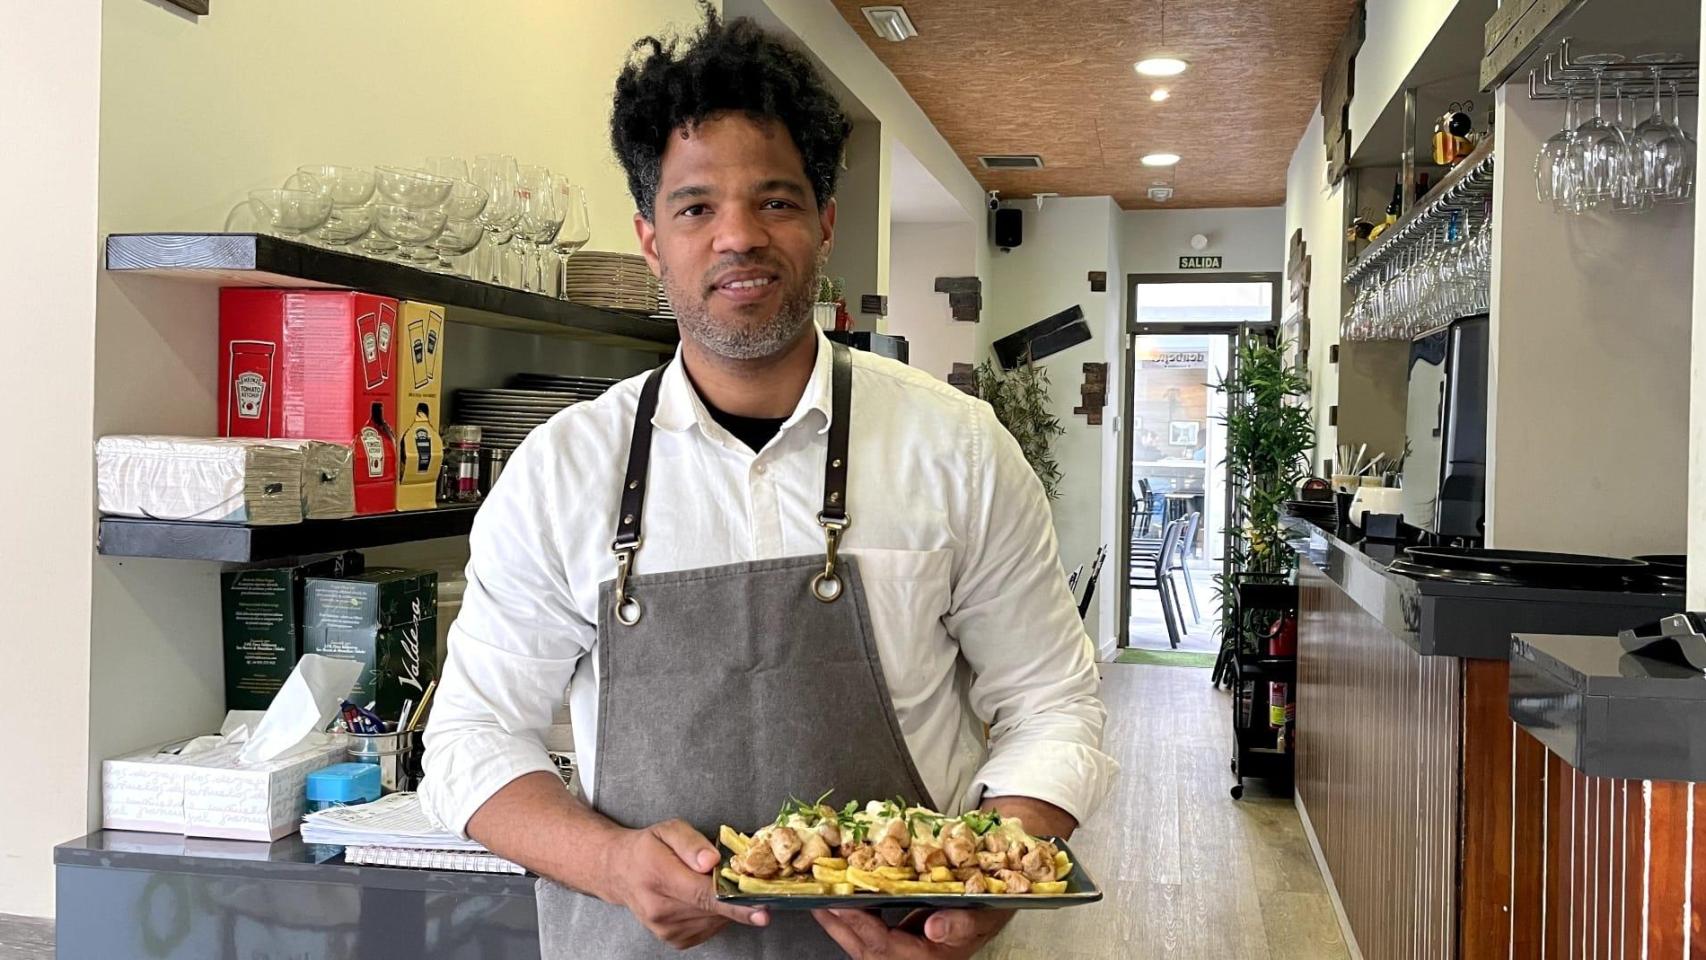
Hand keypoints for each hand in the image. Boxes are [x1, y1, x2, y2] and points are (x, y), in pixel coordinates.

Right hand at [605, 819, 769, 949]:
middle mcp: (660, 909)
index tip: (761, 910)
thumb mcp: (669, 830)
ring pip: (715, 920)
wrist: (619, 872)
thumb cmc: (648, 848)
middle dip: (735, 897)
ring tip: (710, 884)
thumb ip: (692, 843)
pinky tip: (703, 897)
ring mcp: (666, 929)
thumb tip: (712, 862)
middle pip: (712, 909)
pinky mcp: (674, 940)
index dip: (735, 903)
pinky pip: (709, 928)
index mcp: (658, 876)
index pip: (702, 894)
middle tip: (744, 880)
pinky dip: (715, 914)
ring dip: (724, 904)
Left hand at [812, 907, 1010, 957]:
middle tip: (815, 901)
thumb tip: (936, 927)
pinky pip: (870, 936)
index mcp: (927, 959)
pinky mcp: (898, 944)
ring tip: (819, 900)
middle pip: (864, 948)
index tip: (840, 904)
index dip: (860, 924)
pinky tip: (842, 901)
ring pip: (862, 945)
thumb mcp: (981, 916)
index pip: (883, 946)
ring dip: (840, 923)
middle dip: (838, 925)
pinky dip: (854, 919)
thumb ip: (961, 924)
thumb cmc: (988, 912)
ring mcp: (902, 955)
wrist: (992, 913)